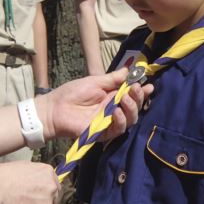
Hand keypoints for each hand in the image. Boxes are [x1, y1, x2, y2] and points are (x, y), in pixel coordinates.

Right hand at [0, 161, 59, 203]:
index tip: (40, 194)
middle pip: (54, 198)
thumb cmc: (3, 176)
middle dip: (44, 200)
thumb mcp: (24, 166)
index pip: (54, 184)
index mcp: (48, 172)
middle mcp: (51, 187)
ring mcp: (47, 203)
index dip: (46, 190)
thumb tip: (38, 180)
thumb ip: (36, 174)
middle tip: (30, 202)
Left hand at [39, 68, 153, 139]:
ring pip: (130, 119)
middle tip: (135, 88)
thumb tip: (130, 69)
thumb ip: (113, 78)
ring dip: (131, 108)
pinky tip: (116, 111)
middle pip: (135, 107)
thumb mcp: (95, 81)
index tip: (149, 85)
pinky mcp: (104, 133)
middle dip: (138, 97)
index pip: (132, 94)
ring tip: (125, 97)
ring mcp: (110, 122)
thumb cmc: (72, 93)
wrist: (55, 108)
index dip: (142, 91)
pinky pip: (118, 129)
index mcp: (112, 96)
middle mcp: (114, 109)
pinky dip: (120, 120)